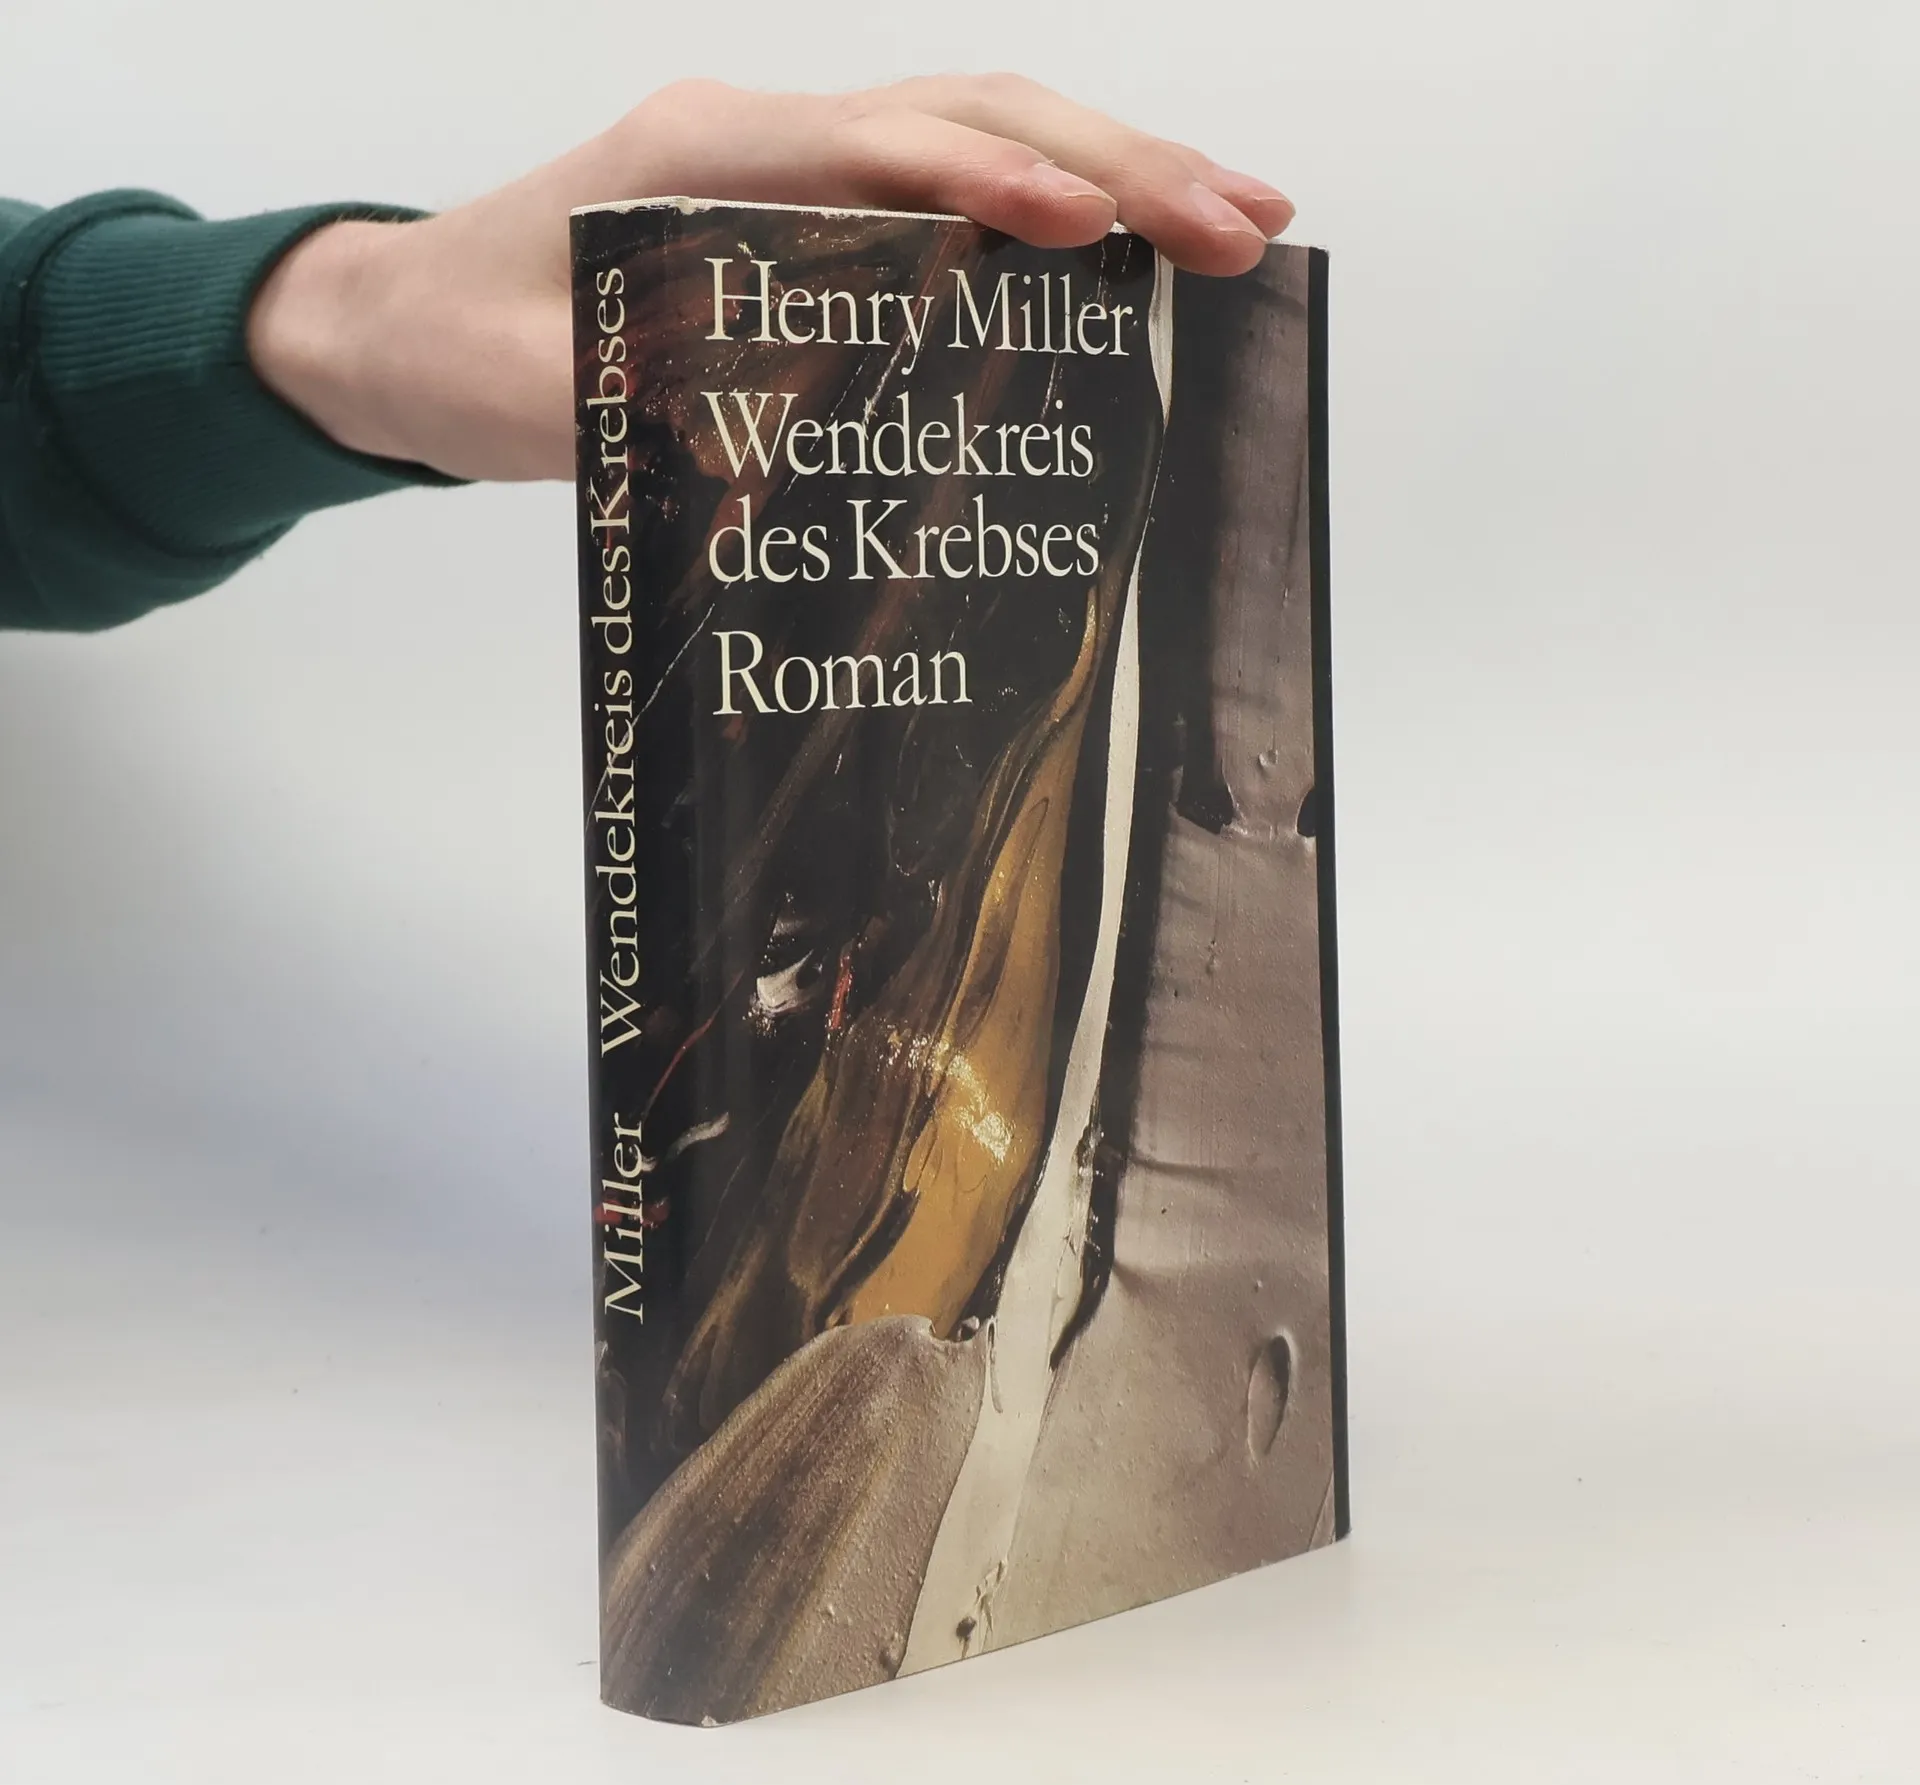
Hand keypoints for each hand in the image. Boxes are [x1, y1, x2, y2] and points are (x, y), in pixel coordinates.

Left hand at [248, 75, 1294, 483]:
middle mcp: (760, 134)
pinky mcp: (811, 210)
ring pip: (981, 135)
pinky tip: (1130, 254)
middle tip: (1244, 224)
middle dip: (1115, 160)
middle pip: (969, 114)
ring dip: (1114, 169)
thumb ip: (641, 414)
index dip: (989, 179)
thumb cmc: (457, 349)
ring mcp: (794, 163)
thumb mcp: (531, 397)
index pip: (876, 147)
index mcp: (696, 154)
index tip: (1088, 222)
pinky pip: (951, 190)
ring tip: (1234, 226)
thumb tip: (775, 464)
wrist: (402, 321)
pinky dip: (1053, 211)